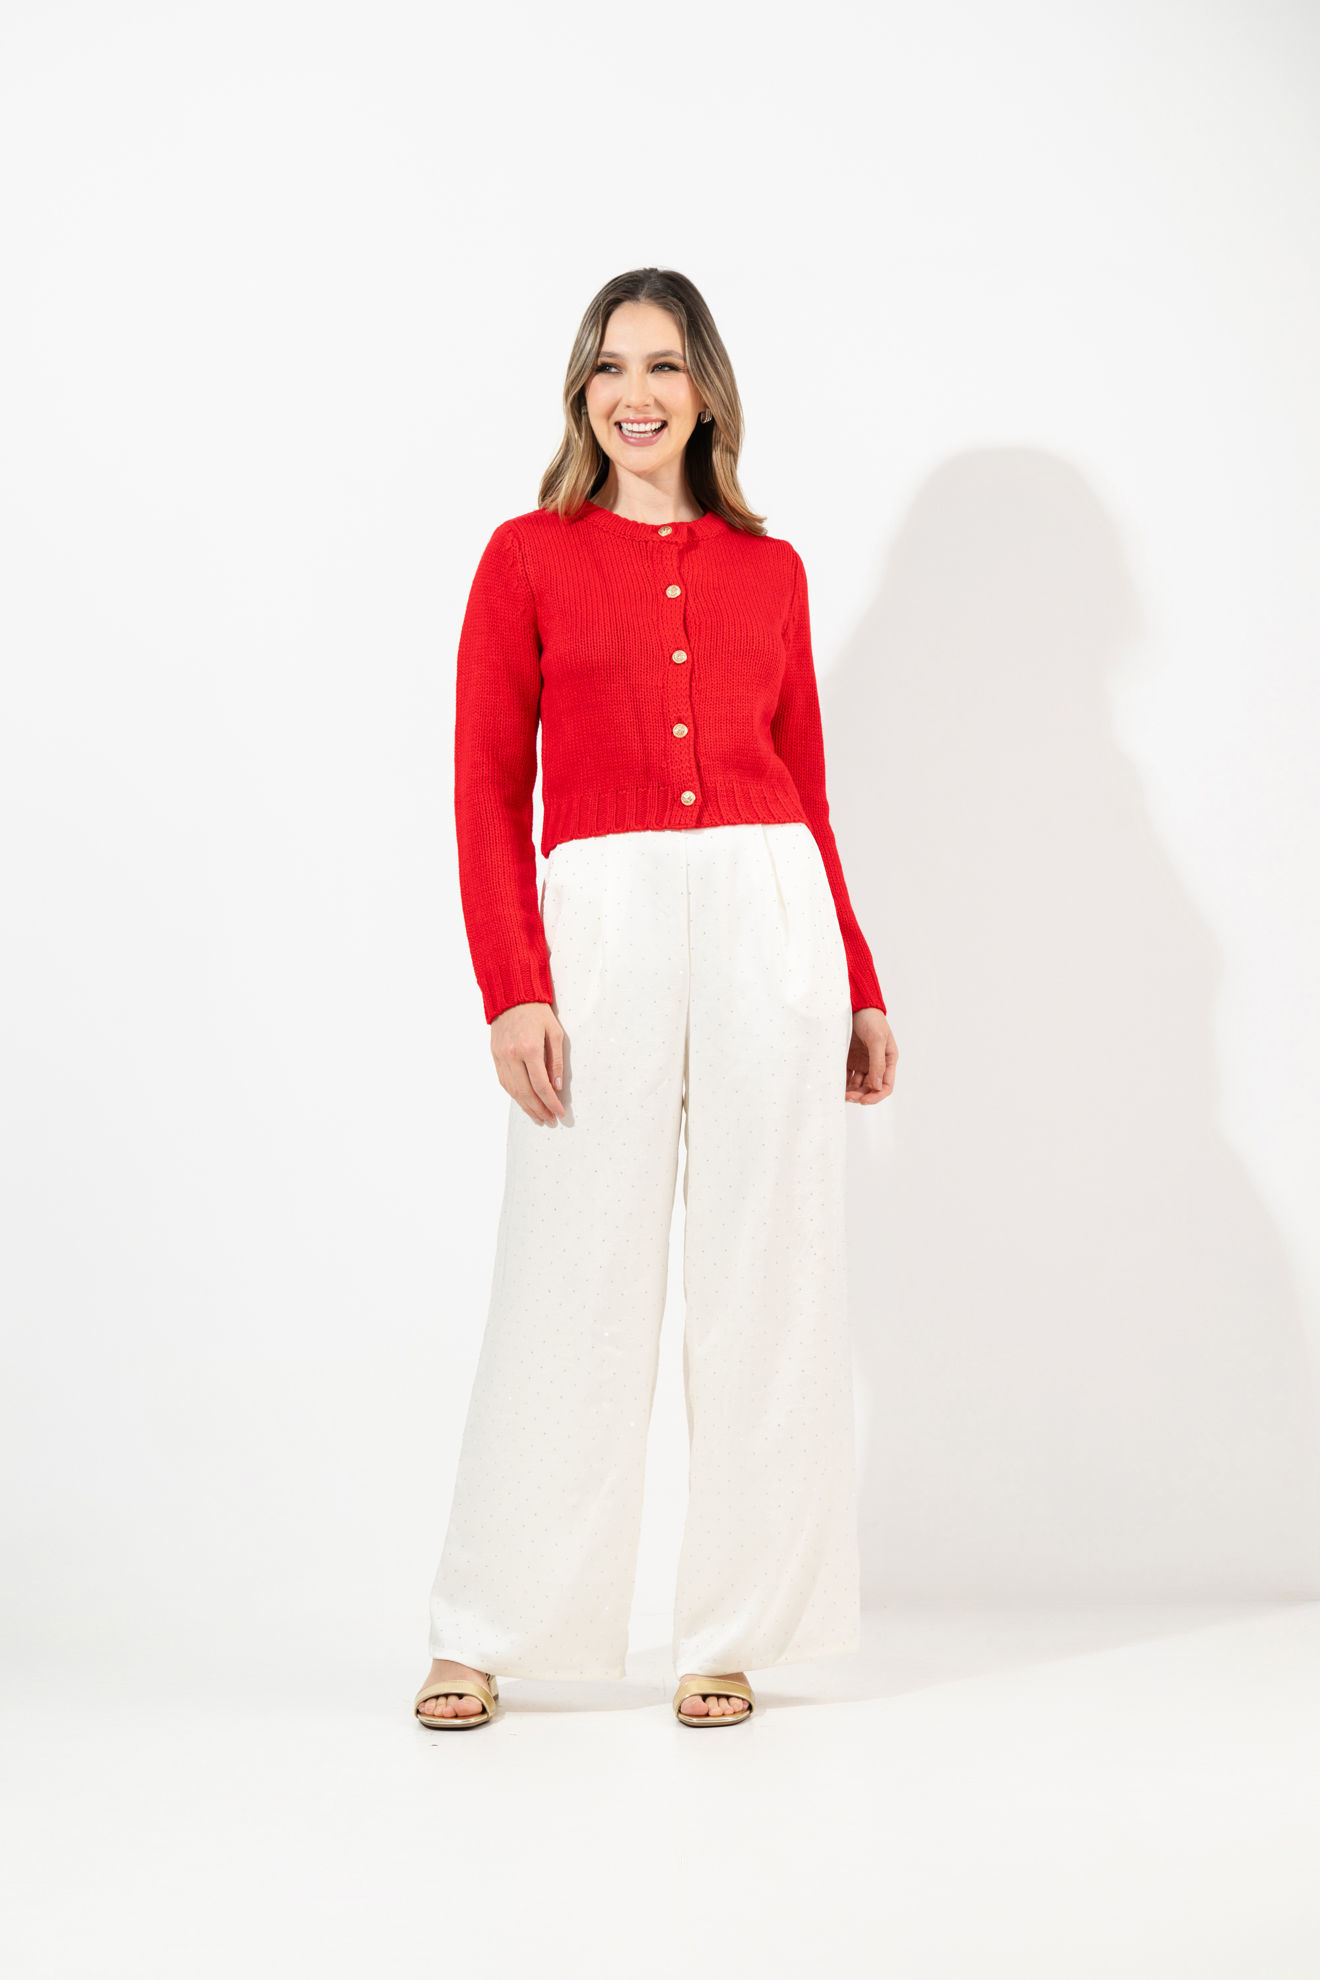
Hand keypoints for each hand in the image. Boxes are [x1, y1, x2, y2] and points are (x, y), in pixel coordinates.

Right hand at [490, 1002, 566, 1123]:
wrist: (512, 998)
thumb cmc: (538, 1013)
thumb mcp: (555, 1033)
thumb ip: (556, 1061)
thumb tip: (557, 1086)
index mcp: (530, 1048)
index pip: (541, 1085)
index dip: (551, 1103)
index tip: (559, 1113)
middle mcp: (512, 1055)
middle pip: (526, 1092)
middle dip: (539, 1110)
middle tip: (549, 1120)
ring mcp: (501, 1057)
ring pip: (513, 1090)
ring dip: (526, 1107)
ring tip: (538, 1117)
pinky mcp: (495, 1056)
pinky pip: (504, 1082)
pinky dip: (514, 1095)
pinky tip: (524, 1103)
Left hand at [846, 1007, 895, 1103]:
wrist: (856, 1005)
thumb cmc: (871, 1019)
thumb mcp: (877, 1039)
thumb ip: (877, 1063)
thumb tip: (878, 1086)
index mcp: (888, 1060)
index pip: (886, 1085)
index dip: (876, 1096)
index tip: (863, 1101)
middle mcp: (876, 1064)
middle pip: (870, 1088)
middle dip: (861, 1095)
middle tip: (848, 1097)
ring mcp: (862, 1062)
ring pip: (857, 1084)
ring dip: (850, 1091)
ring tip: (840, 1093)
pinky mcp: (849, 1059)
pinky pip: (846, 1075)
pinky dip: (842, 1082)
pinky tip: (835, 1084)